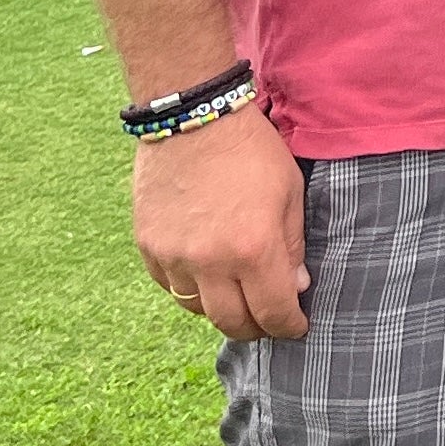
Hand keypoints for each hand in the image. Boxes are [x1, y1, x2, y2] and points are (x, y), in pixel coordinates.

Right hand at [130, 102, 312, 339]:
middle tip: (268, 320)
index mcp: (254, 248)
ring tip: (236, 296)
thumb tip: (295, 287)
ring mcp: (173, 256)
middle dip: (255, 328)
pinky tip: (205, 274)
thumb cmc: (251, 150)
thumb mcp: (290, 192)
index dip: (289, 326)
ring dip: (220, 309)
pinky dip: (189, 288)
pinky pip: (169, 285)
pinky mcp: (148, 245)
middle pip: (232, 322)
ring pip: (196, 309)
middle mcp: (210, 261)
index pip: (273, 312)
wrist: (193, 117)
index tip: (296, 326)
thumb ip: (293, 246)